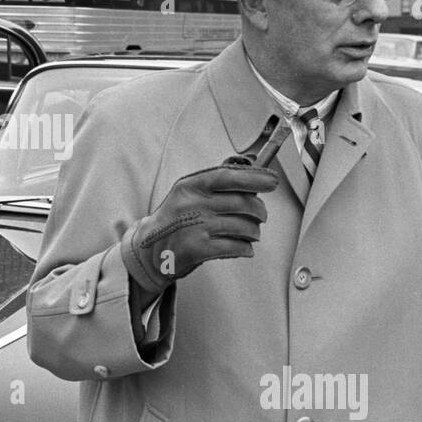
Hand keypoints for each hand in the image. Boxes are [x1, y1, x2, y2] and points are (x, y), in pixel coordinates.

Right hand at [122, 156, 279, 295]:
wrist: (149, 250)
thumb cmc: (176, 220)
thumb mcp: (188, 194)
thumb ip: (216, 184)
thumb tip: (252, 172)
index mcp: (190, 186)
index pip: (227, 176)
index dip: (254, 178)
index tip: (271, 182)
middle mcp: (191, 204)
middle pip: (242, 203)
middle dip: (259, 211)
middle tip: (260, 216)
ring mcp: (194, 227)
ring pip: (243, 227)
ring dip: (253, 232)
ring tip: (250, 234)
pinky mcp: (196, 249)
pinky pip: (236, 247)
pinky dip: (245, 249)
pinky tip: (242, 247)